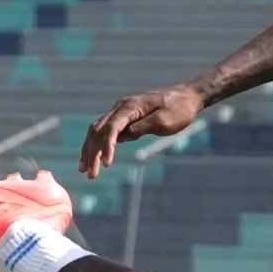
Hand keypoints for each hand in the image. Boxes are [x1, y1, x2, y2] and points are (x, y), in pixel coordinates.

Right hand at [80, 83, 203, 177]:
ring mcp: (122, 110)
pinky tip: (94, 157)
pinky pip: (106, 130)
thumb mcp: (164, 121)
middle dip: (92, 152)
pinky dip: (98, 144)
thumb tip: (123, 136)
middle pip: (98, 130)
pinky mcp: (126, 116)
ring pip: (98, 130)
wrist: (188, 97)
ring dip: (90, 149)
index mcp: (130, 106)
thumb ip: (142, 128)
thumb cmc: (179, 110)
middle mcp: (121, 106)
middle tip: (90, 175)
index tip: (107, 165)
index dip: (106, 147)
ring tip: (84, 169)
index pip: (111, 128)